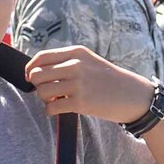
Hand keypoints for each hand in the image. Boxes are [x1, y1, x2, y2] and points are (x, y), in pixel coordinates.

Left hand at [24, 45, 151, 124]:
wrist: (132, 95)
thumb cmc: (109, 80)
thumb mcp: (90, 61)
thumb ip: (68, 61)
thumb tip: (39, 70)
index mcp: (77, 52)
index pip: (42, 57)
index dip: (30, 68)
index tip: (30, 77)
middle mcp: (75, 65)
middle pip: (38, 74)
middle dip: (38, 85)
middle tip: (48, 91)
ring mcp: (78, 84)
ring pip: (42, 91)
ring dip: (44, 98)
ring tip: (55, 100)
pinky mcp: (80, 102)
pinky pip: (51, 107)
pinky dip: (50, 111)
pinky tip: (58, 110)